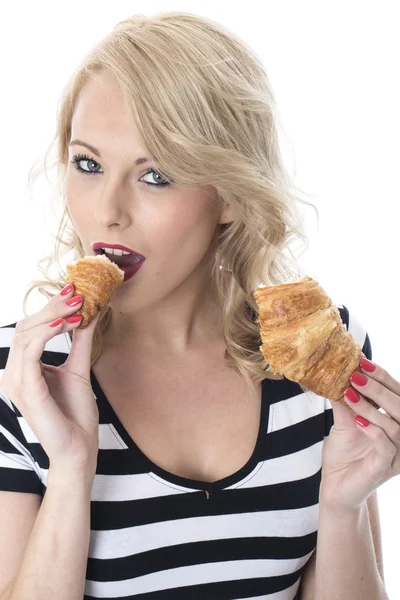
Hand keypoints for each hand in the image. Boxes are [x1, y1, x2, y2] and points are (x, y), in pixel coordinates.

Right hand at [0, 284, 103, 476]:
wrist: (79, 447)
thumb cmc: (76, 414)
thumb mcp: (78, 369)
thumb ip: (79, 341)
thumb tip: (89, 313)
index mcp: (24, 369)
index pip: (31, 329)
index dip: (50, 308)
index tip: (75, 293)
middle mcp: (14, 373)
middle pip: (27, 327)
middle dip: (52, 307)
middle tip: (77, 295)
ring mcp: (16, 381)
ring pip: (26, 335)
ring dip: (52, 316)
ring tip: (77, 308)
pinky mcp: (26, 388)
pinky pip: (30, 352)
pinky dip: (47, 333)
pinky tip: (66, 324)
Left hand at [319, 357, 399, 512]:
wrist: (333, 487)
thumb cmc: (343, 455)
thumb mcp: (343, 422)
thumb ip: (345, 401)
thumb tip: (335, 371)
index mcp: (395, 423)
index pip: (397, 395)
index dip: (383, 378)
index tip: (363, 362)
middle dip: (379, 388)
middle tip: (356, 375)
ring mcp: (397, 456)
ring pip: (395, 426)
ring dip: (371, 407)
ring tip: (349, 394)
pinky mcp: (385, 469)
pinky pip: (387, 446)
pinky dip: (373, 430)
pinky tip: (356, 421)